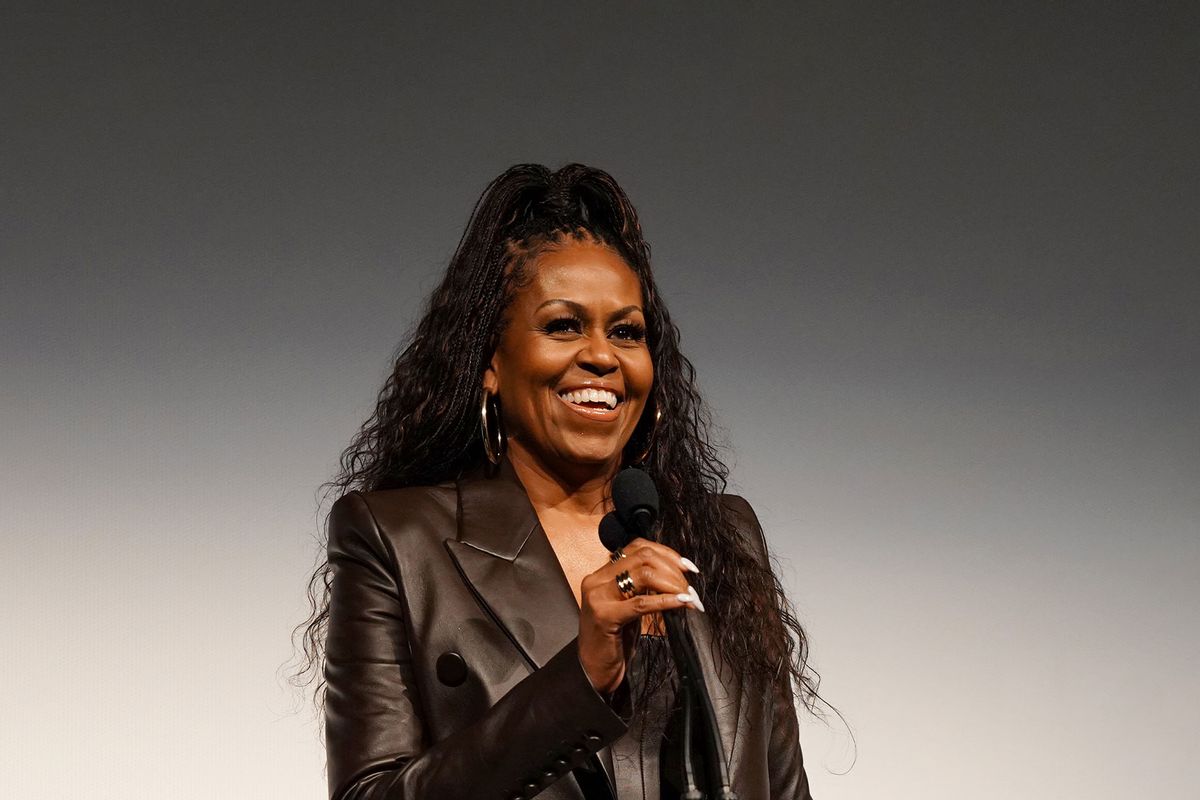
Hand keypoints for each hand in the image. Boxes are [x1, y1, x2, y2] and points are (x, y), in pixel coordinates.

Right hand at [577, 537, 703, 695]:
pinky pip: (642, 602)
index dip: (666, 553)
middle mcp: (597, 580)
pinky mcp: (605, 616)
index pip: (637, 548)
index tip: (687, 567)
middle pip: (644, 557)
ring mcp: (599, 597)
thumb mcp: (627, 605)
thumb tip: (675, 572)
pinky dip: (666, 600)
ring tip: (688, 596)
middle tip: (689, 587)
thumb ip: (641, 586)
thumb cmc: (613, 639)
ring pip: (644, 574)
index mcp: (602, 574)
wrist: (594, 670)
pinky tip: (681, 603)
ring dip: (673, 584)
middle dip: (673, 569)